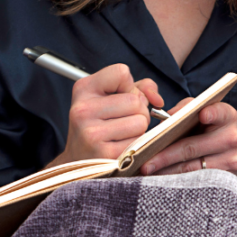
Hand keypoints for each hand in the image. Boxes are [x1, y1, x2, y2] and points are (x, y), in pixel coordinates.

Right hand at [47, 64, 162, 167]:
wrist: (79, 163)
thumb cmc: (100, 126)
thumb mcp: (111, 98)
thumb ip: (139, 88)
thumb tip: (157, 99)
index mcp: (84, 89)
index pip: (121, 73)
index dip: (130, 87)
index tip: (121, 98)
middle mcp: (83, 109)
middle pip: (135, 101)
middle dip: (138, 112)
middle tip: (123, 122)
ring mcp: (92, 133)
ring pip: (140, 121)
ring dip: (139, 130)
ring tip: (122, 135)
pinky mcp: (104, 154)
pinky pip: (138, 142)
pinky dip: (136, 145)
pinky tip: (121, 148)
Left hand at [139, 101, 236, 188]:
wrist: (226, 153)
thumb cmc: (205, 128)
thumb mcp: (198, 114)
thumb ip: (184, 110)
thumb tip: (166, 120)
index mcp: (227, 116)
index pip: (220, 112)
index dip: (212, 113)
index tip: (202, 115)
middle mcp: (232, 138)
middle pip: (193, 146)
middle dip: (165, 155)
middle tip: (145, 162)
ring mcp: (230, 160)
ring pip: (192, 167)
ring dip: (167, 170)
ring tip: (147, 171)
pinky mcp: (225, 178)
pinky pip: (195, 180)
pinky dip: (176, 179)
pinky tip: (161, 178)